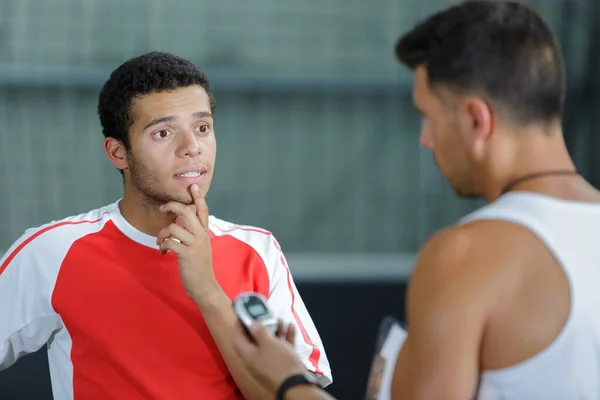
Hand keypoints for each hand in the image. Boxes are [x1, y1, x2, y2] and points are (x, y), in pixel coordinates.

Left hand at [157, 184, 217, 299]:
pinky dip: (162, 246)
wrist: (204, 286)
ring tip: (160, 242)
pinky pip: (170, 242)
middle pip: (187, 212)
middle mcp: (201, 236)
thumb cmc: (199, 266)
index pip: (203, 210)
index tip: (193, 186)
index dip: (198, 197)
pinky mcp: (186, 254)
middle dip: (172, 206)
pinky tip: (162, 252)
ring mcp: (194, 245)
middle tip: (162, 209)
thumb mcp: (200, 246)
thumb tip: (180, 222)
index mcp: (205, 232)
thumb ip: (194, 233)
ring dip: (162, 233)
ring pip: (174, 227)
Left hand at [233, 319, 307, 393]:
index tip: (243, 315)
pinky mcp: (282, 364)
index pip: (238, 338)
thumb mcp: (268, 343)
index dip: (239, 326)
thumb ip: (260, 332)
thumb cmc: (280, 366)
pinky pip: (281, 347)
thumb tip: (252, 324)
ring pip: (270, 342)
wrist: (297, 384)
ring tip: (280, 321)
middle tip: (266, 316)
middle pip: (255, 339)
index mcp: (248, 355)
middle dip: (261, 325)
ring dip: (275, 330)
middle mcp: (257, 359)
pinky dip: (285, 337)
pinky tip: (289, 328)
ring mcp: (270, 362)